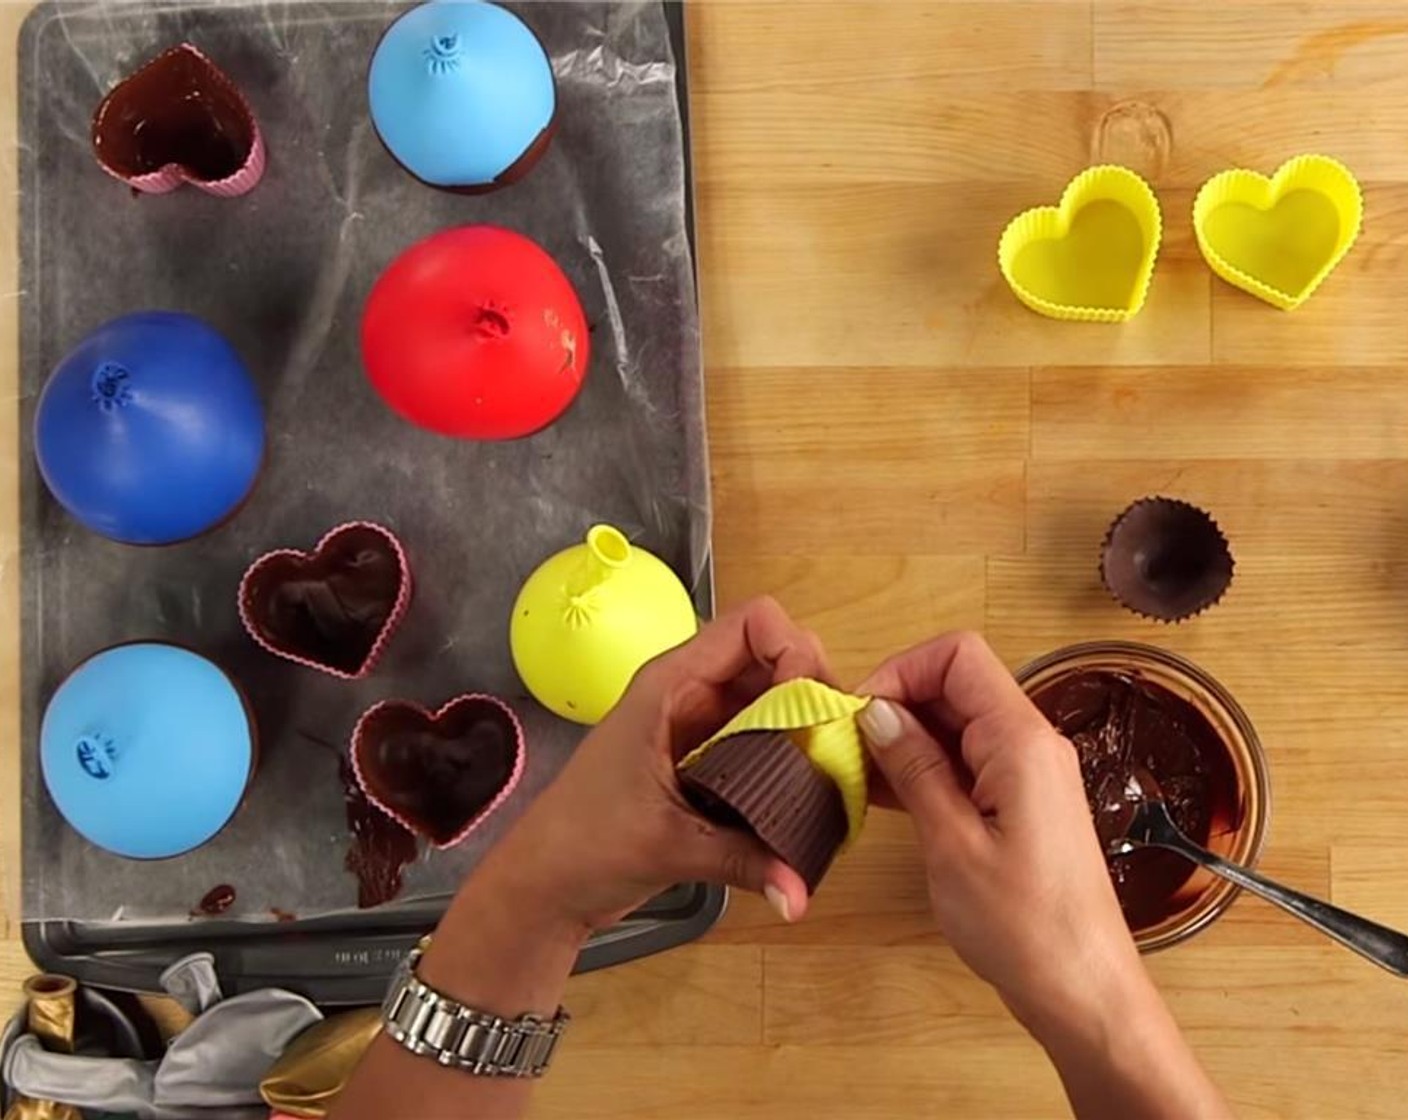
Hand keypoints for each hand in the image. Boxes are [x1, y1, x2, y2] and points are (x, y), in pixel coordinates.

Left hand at [487, 596, 828, 937]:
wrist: (546, 885)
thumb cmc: (581, 844)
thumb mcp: (668, 847)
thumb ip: (742, 862)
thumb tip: (801, 892)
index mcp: (670, 685)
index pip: (752, 624)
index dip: (792, 650)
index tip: (809, 704)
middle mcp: (691, 694)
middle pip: (775, 659)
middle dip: (812, 692)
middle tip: (832, 743)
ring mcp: (702, 727)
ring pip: (775, 700)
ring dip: (807, 727)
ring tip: (829, 770)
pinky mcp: (709, 761)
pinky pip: (765, 740)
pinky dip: (791, 758)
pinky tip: (809, 794)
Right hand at [855, 631, 1143, 1036]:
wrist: (1083, 991)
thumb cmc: (1025, 927)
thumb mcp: (952, 844)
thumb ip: (915, 769)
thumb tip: (877, 713)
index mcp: (1021, 741)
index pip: (957, 656)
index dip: (901, 669)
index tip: (859, 712)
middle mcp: (1031, 744)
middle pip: (956, 684)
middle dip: (897, 702)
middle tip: (847, 745)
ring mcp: (1028, 773)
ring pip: (958, 723)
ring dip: (906, 738)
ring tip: (858, 772)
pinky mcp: (1021, 802)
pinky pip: (967, 761)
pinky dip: (926, 768)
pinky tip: (886, 795)